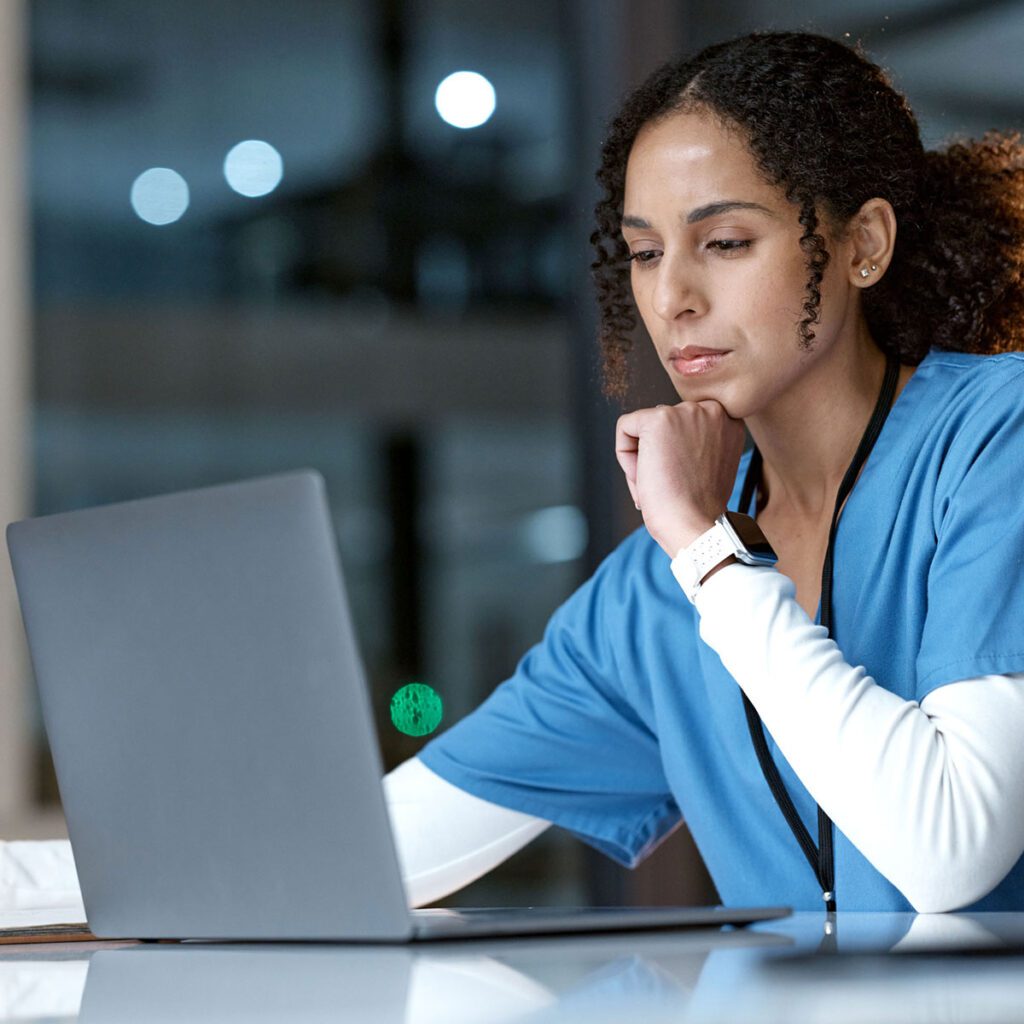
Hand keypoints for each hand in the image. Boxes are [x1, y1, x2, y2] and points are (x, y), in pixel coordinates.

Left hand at [616, 400, 746, 557]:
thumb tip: (669, 439)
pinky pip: (625, 427)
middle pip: (664, 425)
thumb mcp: (711, 465)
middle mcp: (712, 410)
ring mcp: (686, 412)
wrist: (695, 524)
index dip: (677, 456)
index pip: (685, 426)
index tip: (684, 479)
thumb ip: (697, 444)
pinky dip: (624, 455)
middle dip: (659, 455)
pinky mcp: (659, 419)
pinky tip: (644, 476)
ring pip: (644, 428)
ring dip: (643, 458)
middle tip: (669, 485)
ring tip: (659, 483)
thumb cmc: (700, 507)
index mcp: (728, 422)